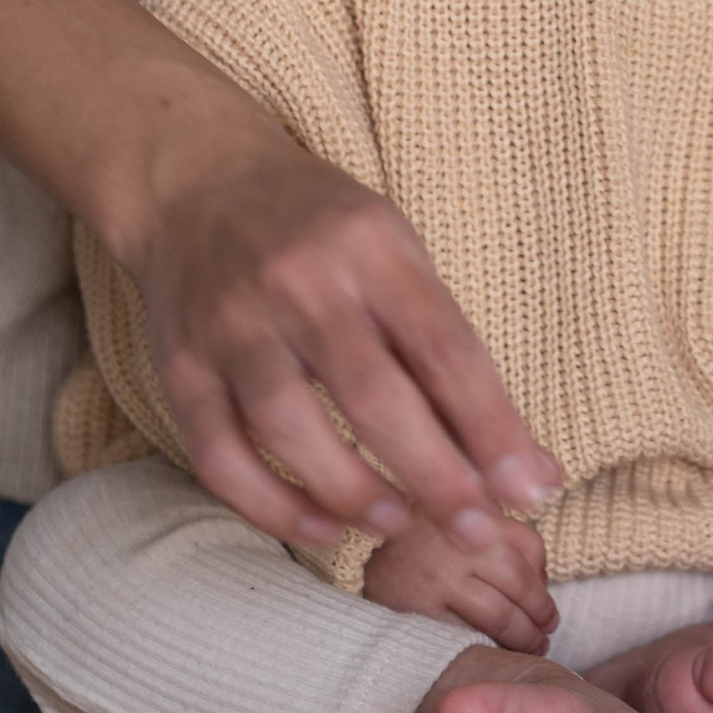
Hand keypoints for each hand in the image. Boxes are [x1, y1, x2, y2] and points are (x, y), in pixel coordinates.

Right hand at [130, 96, 563, 556]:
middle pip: (372, 394)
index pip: (442, 345)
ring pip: (289, 428)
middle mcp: (298, 281)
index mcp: (368, 244)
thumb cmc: (317, 227)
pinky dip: (270, 504)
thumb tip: (517, 457)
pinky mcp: (179, 365)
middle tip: (479, 532)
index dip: (491, 425)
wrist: (193, 180)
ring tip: (398, 525)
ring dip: (352, 492)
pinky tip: (319, 526)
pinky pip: (220, 453)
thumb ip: (444, 344)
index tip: (532, 487)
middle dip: (434, 476)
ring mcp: (232, 324)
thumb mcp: (391, 249)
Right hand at [363, 507, 556, 652]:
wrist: (372, 563)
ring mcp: (434, 577)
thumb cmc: (434, 543)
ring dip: (523, 638)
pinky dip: (488, 649)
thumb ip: (510, 535)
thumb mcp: (469, 519)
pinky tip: (494, 651)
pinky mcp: (417, 611)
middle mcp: (453, 541)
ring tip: (530, 646)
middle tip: (545, 633)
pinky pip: (467, 638)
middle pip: (518, 585)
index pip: (528, 551)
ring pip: (499, 616)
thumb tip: (545, 578)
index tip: (548, 611)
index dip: (543, 587)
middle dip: (539, 617)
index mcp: (471, 512)